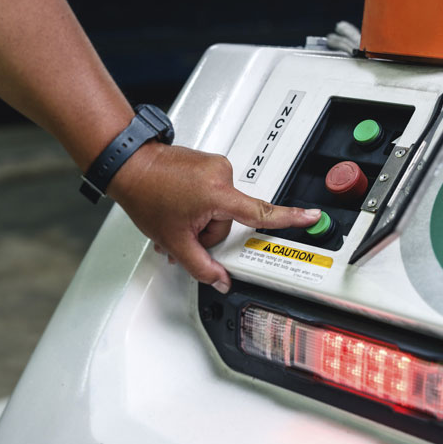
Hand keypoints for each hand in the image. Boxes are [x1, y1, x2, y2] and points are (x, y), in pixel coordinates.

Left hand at [107, 143, 320, 293]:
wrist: (131, 166)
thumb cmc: (147, 194)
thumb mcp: (173, 240)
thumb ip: (201, 266)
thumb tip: (221, 280)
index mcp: (217, 193)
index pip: (261, 213)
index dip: (289, 218)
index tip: (312, 217)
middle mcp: (222, 174)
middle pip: (231, 220)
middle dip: (209, 230)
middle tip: (184, 228)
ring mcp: (216, 166)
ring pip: (222, 209)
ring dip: (202, 218)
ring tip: (177, 214)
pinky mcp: (210, 163)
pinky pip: (215, 194)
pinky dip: (200, 204)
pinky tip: (180, 205)